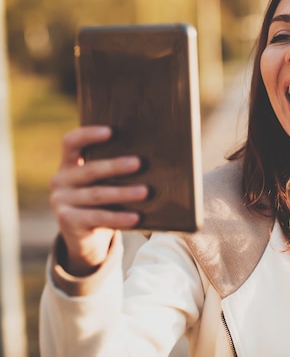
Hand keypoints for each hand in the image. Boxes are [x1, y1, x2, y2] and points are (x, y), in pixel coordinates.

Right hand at [49, 126, 147, 275]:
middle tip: (139, 163)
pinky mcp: (67, 221)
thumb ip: (113, 170)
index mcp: (68, 164)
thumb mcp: (103, 183)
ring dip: (123, 193)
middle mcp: (61, 180)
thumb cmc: (103, 202)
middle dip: (115, 166)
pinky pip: (98, 217)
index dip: (88, 135)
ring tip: (145, 192)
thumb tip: (149, 157)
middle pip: (90, 170)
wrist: (86, 238)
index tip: (110, 131)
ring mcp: (61, 201)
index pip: (71, 142)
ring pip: (97, 195)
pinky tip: (136, 217)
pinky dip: (119, 217)